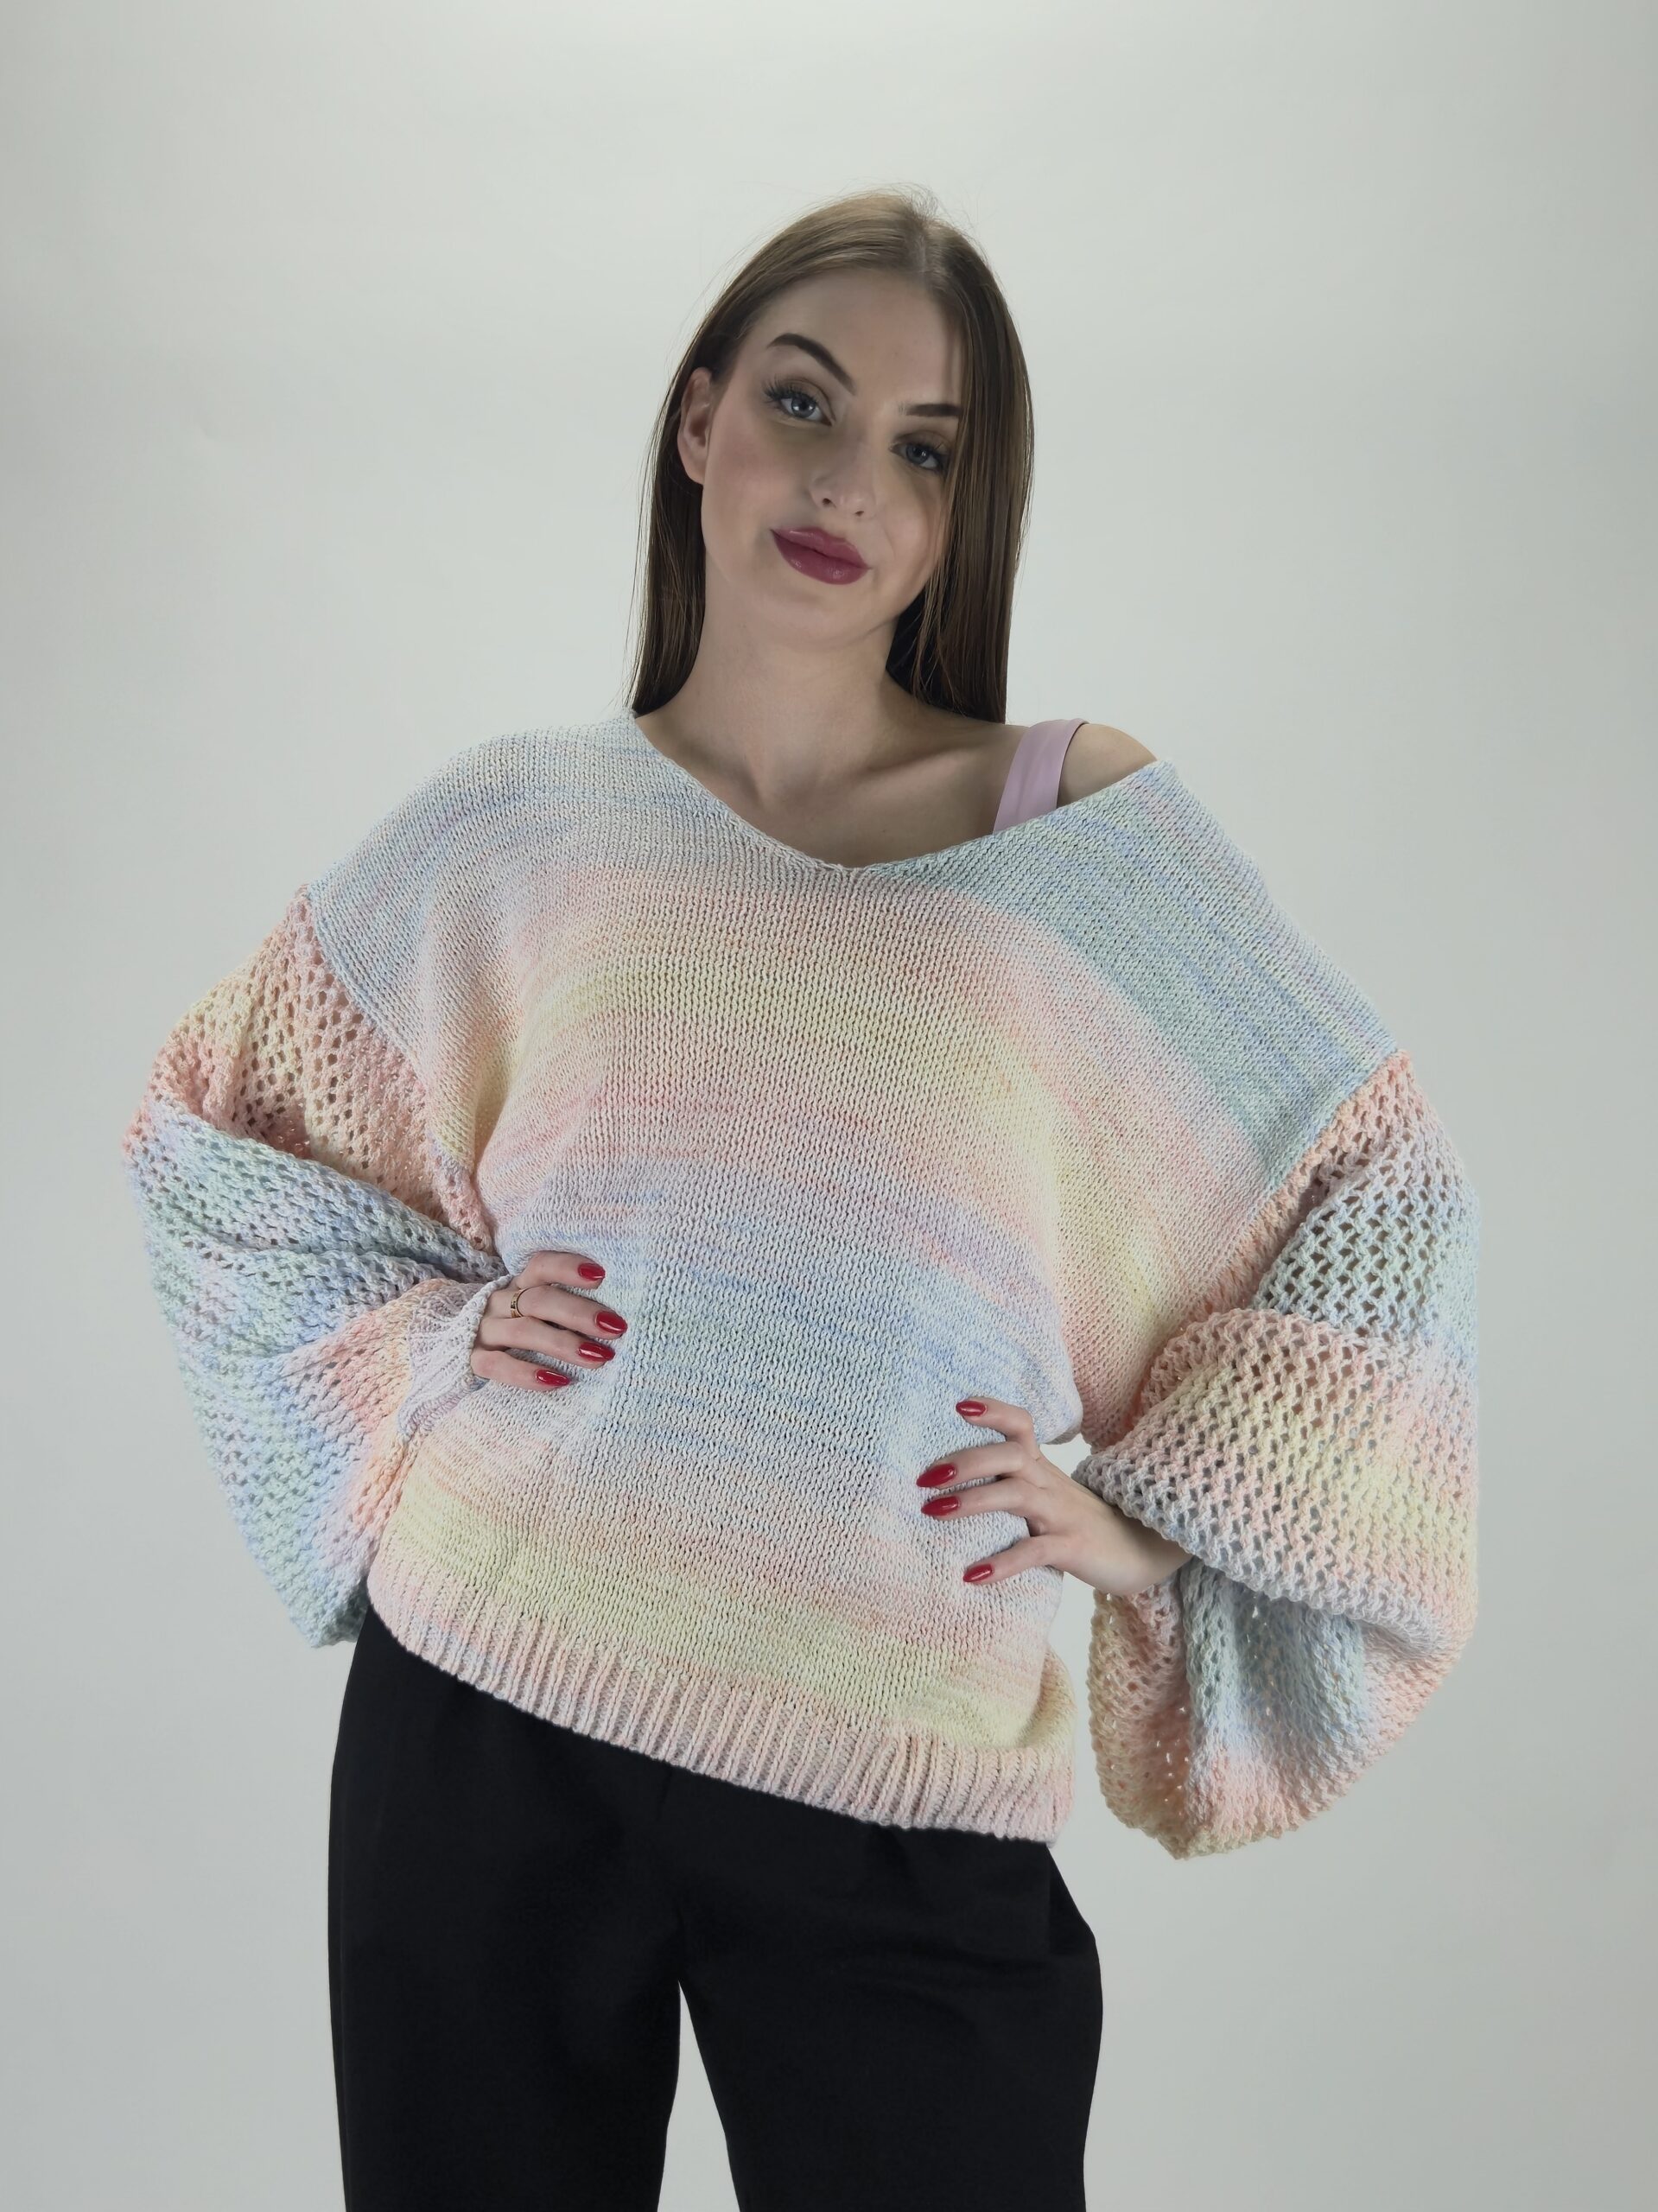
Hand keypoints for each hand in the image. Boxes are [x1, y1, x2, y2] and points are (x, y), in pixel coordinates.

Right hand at [469, 1249, 629, 1389]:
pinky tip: (559, 1381)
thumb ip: (563, 1307)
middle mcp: (500, 1302)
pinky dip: (528, 1374)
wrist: (455, 1345)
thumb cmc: (516, 1327)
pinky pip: (499, 1365)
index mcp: (519, 1285)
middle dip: (580, 1313)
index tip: (601, 1277)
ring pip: (523, 1332)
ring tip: (599, 1358)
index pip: (541, 1266)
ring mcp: (484, 1330)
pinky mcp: (473, 1359)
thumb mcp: (534, 1310)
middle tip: (616, 1328)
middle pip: (539, 1301)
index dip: (568, 1267)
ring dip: (564, 1344)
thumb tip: (614, 1318)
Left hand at [920, 1394, 1190, 1597]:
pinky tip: (971, 1577)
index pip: (1020, 1425)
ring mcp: (1062, 1515)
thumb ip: (1011, 1484)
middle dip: (965, 1461)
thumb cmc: (1081, 1523)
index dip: (993, 1411)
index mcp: (1042, 1469)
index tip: (958, 1405)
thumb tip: (953, 1484)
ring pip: (1016, 1496)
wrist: (1143, 1552)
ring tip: (931, 1511)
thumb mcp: (1048, 1496)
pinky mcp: (1073, 1548)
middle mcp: (1050, 1484)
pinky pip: (1035, 1552)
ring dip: (972, 1501)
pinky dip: (1002, 1563)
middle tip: (923, 1478)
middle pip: (1009, 1457)